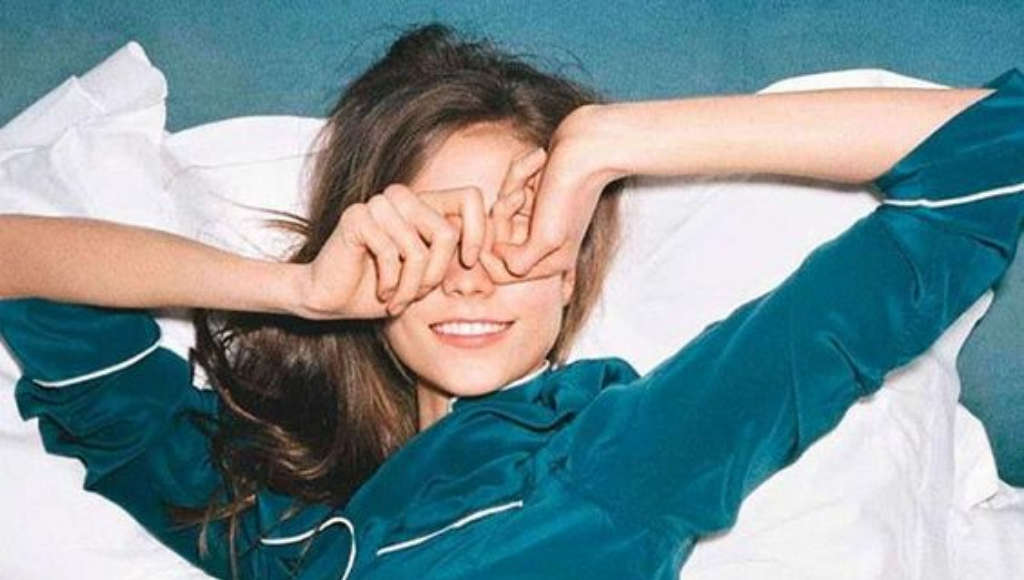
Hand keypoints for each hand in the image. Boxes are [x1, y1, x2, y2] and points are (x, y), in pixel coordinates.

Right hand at [295, 184, 487, 319]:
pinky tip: (382, 293)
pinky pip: (391, 253)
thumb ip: (457, 260)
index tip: (469, 262)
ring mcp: (379, 204)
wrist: (332, 300)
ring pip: (418, 249)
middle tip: (419, 294)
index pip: (471, 198)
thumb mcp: (429, 276)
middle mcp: (403, 197)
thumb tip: (497, 256)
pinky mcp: (357, 217)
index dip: (478, 232)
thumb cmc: (383, 289)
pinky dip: (391, 283)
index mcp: (424, 204)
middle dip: (436, 275)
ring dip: (411, 286)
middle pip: (446, 232)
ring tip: (399, 299)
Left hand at [487, 105, 628, 280]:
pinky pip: (511, 187)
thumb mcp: (546, 238)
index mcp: (551, 262)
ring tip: (536, 172)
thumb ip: (520, 261)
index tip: (496, 226)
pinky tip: (539, 160)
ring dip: (514, 184)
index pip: (503, 274)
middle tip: (521, 194)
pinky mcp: (536, 195)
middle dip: (504, 211)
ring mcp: (539, 218)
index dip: (490, 253)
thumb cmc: (569, 195)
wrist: (588, 149)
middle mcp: (545, 243)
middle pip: (498, 240)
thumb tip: (498, 258)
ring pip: (503, 209)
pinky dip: (521, 171)